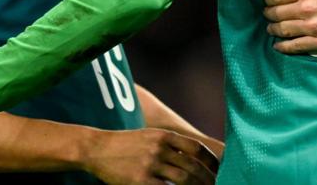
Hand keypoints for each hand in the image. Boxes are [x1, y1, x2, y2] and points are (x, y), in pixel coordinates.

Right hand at [84, 128, 219, 184]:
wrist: (97, 148)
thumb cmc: (125, 144)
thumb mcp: (150, 136)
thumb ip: (170, 144)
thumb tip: (193, 156)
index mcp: (164, 136)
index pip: (196, 148)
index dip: (211, 161)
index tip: (219, 171)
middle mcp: (159, 148)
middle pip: (192, 166)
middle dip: (207, 179)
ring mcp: (150, 165)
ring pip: (183, 179)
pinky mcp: (140, 181)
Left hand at [263, 0, 316, 54]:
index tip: (268, 1)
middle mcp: (306, 9)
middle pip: (277, 13)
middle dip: (269, 14)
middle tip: (268, 14)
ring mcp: (313, 28)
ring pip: (283, 30)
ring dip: (273, 29)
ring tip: (271, 28)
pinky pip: (296, 46)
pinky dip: (284, 47)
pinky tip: (278, 46)